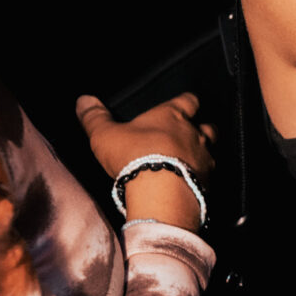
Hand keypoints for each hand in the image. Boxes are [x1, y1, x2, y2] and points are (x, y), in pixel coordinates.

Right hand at [76, 91, 218, 229]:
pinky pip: (208, 178)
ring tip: (188, 162)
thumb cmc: (135, 157)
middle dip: (201, 129)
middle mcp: (195, 134)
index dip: (186, 102)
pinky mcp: (208, 184)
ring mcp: (205, 159)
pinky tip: (189, 186)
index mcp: (173, 116)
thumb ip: (95, 117)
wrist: (162, 195)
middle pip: (208, 126)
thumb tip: (84, 100)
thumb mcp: (106, 135)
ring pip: (211, 152)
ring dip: (202, 155)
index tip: (183, 104)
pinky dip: (201, 180)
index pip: (188, 100)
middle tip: (187, 136)